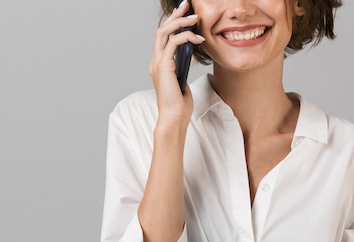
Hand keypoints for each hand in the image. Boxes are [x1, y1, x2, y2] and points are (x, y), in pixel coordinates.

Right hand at [149, 1, 204, 131]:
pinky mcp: (164, 67)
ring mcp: (158, 64)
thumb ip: (182, 69)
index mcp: (159, 65)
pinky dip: (186, 37)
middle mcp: (156, 62)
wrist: (174, 119)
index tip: (185, 13)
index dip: (173, 23)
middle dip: (175, 15)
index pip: (164, 37)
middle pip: (162, 30)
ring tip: (195, 18)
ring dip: (180, 22)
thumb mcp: (183, 82)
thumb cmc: (180, 106)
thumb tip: (188, 58)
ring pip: (164, 33)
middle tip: (187, 5)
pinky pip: (173, 44)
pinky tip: (198, 38)